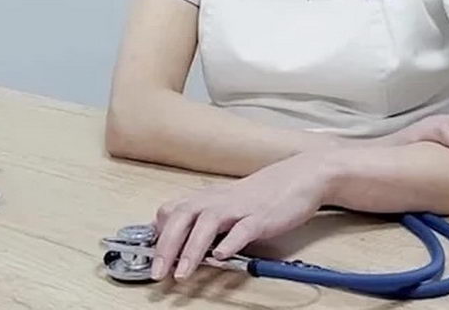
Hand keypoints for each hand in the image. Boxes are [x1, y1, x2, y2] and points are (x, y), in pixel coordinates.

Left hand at [149, 152, 334, 281]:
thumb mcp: (227, 202)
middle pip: (182, 216)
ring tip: (182, 273)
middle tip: (157, 272)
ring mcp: (240, 208)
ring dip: (191, 249)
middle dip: (166, 246)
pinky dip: (230, 243)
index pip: (171, 210)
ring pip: (207, 223)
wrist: (299, 176)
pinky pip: (243, 230)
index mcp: (208, 198)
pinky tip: (220, 257)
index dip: (157, 233)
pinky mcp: (261, 218)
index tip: (149, 255)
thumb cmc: (262, 193)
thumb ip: (205, 218)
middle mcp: (218, 200)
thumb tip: (180, 240)